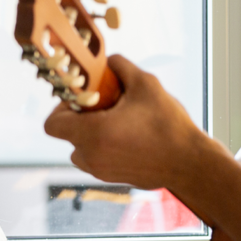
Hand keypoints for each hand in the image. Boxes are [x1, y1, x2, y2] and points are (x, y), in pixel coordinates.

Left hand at [43, 55, 211, 192]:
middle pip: (67, 135)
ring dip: (91, 135)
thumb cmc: (169, 125)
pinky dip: (103, 148)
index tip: (83, 100)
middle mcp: (91, 156)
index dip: (62, 108)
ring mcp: (100, 171)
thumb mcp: (146, 84)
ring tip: (118, 123)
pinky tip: (128, 137)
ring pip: (80, 150)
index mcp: (93, 133)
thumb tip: (109, 61)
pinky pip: (96, 160)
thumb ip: (121, 67)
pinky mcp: (111, 179)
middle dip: (81, 119)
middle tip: (106, 107)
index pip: (52, 124)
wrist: (189, 163)